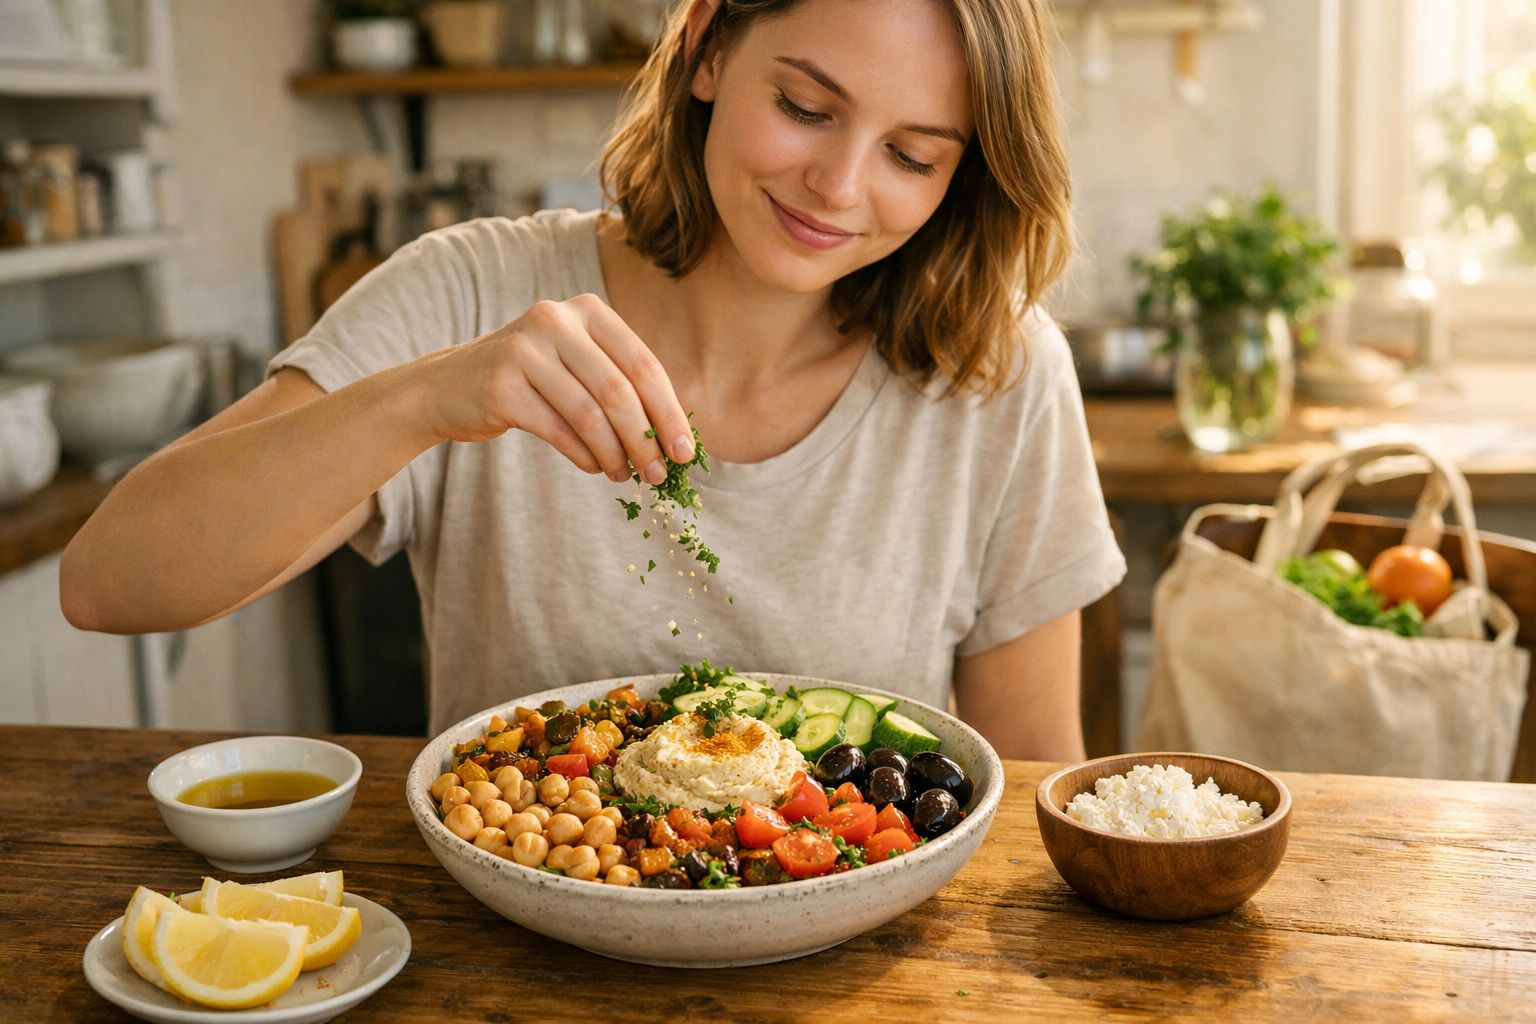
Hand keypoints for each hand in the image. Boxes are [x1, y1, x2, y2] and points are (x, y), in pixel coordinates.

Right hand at [419, 293, 693, 483]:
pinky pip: (558, 430)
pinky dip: (584, 455)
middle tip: (659, 475)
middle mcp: (556, 320)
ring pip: (589, 414)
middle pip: (619, 390)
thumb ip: (621, 386)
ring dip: (615, 454)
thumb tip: (675, 439)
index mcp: (587, 310)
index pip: (643, 364)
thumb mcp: (577, 364)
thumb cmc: (531, 380)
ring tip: (625, 476)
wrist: (449, 387)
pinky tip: (595, 467)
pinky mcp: (501, 385)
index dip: (670, 412)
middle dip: (645, 439)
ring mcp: (524, 350)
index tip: (687, 453)